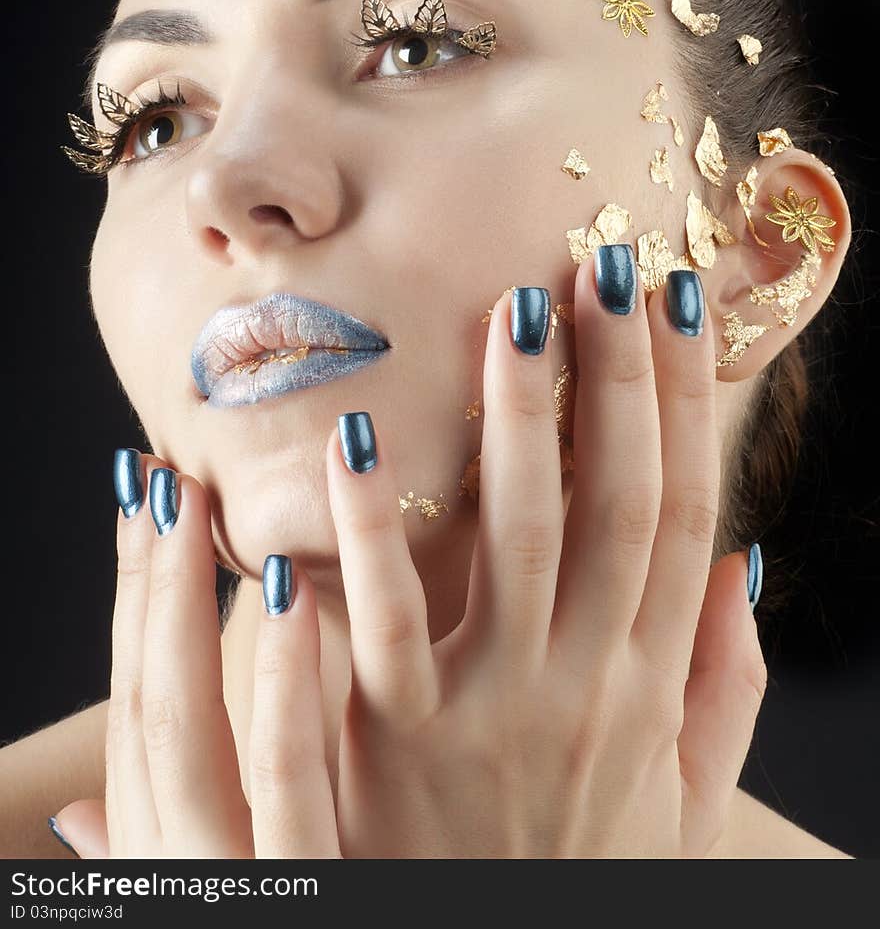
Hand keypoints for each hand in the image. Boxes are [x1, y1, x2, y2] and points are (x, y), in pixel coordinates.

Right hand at [51, 458, 338, 858]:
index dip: (134, 600)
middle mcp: (177, 858)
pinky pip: (286, 779)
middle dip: (145, 580)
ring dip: (183, 598)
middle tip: (161, 472)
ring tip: (195, 498)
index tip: (143, 499)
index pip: (138, 705)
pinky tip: (289, 586)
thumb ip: (150, 839)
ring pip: (189, 723)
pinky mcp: (307, 891)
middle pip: (147, 699)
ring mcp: (233, 877)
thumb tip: (73, 813)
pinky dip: (278, 683)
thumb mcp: (217, 886)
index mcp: (162, 848)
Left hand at [326, 250, 766, 857]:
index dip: (689, 402)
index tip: (682, 304)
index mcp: (647, 681)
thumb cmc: (577, 874)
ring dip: (518, 421)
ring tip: (515, 312)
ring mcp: (492, 711)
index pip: (683, 510)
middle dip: (619, 377)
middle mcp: (584, 681)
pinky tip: (361, 438)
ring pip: (518, 538)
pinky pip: (385, 623)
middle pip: (614, 501)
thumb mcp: (681, 800)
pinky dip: (372, 531)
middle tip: (606, 265)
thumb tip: (745, 568)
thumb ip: (722, 691)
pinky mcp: (396, 745)